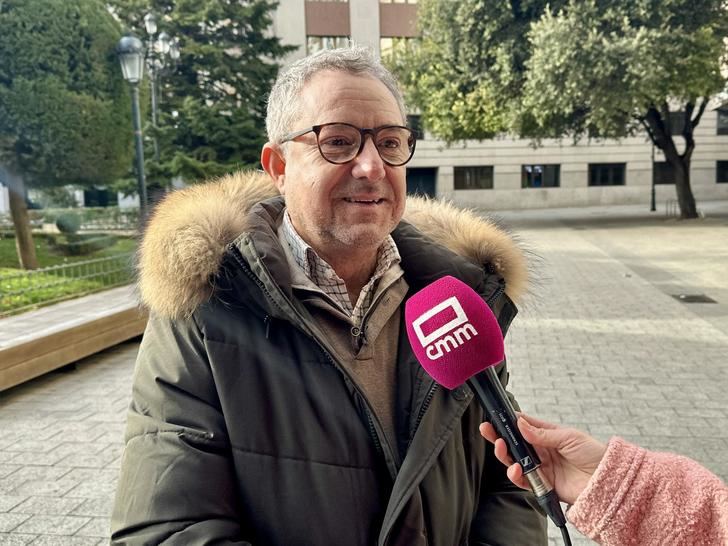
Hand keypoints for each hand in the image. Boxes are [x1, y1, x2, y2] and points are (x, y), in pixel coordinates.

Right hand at [479, 414, 606, 504]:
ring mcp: (541, 467)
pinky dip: (516, 474)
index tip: (496, 416)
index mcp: (547, 435)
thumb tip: (521, 424)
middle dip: (498, 436)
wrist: (606, 480)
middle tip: (487, 430)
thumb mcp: (568, 437)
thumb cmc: (593, 454)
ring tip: (501, 448)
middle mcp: (541, 451)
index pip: (524, 425)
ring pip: (514, 460)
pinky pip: (523, 480)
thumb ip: (542, 434)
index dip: (509, 421)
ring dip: (504, 454)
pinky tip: (515, 468)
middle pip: (514, 443)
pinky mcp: (542, 484)